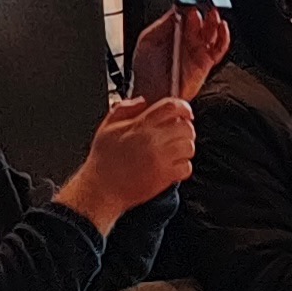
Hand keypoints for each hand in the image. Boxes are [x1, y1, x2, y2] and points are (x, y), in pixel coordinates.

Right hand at [54, 96, 196, 228]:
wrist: (102, 189)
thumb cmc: (104, 160)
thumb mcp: (107, 127)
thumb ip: (124, 109)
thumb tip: (142, 101)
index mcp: (140, 125)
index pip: (172, 107)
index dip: (183, 107)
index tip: (184, 112)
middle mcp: (153, 140)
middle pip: (186, 127)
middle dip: (185, 128)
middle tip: (177, 134)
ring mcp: (161, 158)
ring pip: (189, 146)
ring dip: (185, 147)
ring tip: (174, 150)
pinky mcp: (165, 176)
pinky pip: (186, 167)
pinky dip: (183, 166)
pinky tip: (171, 166)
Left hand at [128, 3, 227, 102]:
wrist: (151, 95)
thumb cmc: (146, 72)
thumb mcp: (149, 40)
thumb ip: (164, 23)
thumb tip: (178, 7)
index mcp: (172, 32)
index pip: (186, 12)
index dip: (191, 2)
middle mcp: (187, 40)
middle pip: (202, 19)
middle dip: (204, 9)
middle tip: (204, 2)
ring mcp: (197, 51)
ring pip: (212, 31)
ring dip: (214, 20)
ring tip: (213, 12)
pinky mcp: (206, 63)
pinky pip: (219, 48)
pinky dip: (224, 37)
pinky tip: (222, 27)